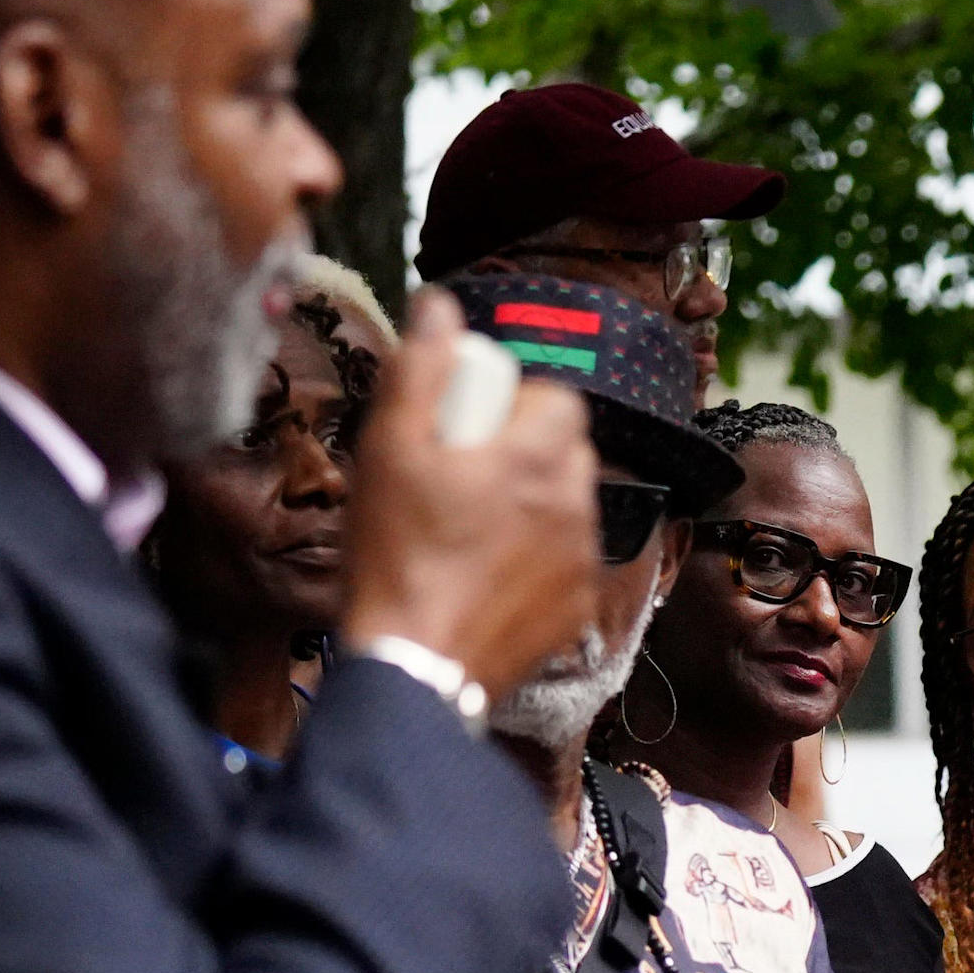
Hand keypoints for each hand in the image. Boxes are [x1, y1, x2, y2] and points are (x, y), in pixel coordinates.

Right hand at [340, 288, 604, 690]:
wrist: (415, 667)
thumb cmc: (397, 554)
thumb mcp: (390, 447)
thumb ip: (421, 368)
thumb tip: (440, 305)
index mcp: (541, 456)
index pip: (560, 398)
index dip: (514, 402)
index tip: (469, 425)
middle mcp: (578, 504)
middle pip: (568, 452)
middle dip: (524, 451)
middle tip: (462, 474)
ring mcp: (583, 562)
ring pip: (569, 508)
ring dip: (532, 504)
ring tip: (468, 527)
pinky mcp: (577, 611)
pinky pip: (565, 564)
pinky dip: (535, 560)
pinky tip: (485, 575)